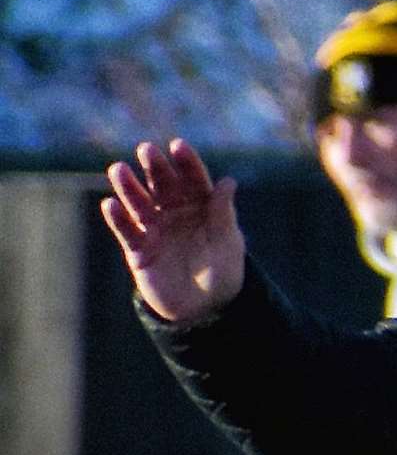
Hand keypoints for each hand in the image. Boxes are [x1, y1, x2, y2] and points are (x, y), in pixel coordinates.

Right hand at [100, 138, 244, 322]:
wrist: (205, 308)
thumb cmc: (223, 272)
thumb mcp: (228, 242)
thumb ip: (223, 213)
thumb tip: (227, 181)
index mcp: (202, 206)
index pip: (193, 179)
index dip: (186, 162)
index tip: (178, 145)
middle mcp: (176, 212)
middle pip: (163, 185)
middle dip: (155, 167)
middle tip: (146, 150)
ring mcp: (155, 229)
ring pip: (139, 203)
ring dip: (128, 186)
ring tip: (118, 169)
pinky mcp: (139, 249)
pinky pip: (127, 231)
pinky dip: (118, 218)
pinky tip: (111, 205)